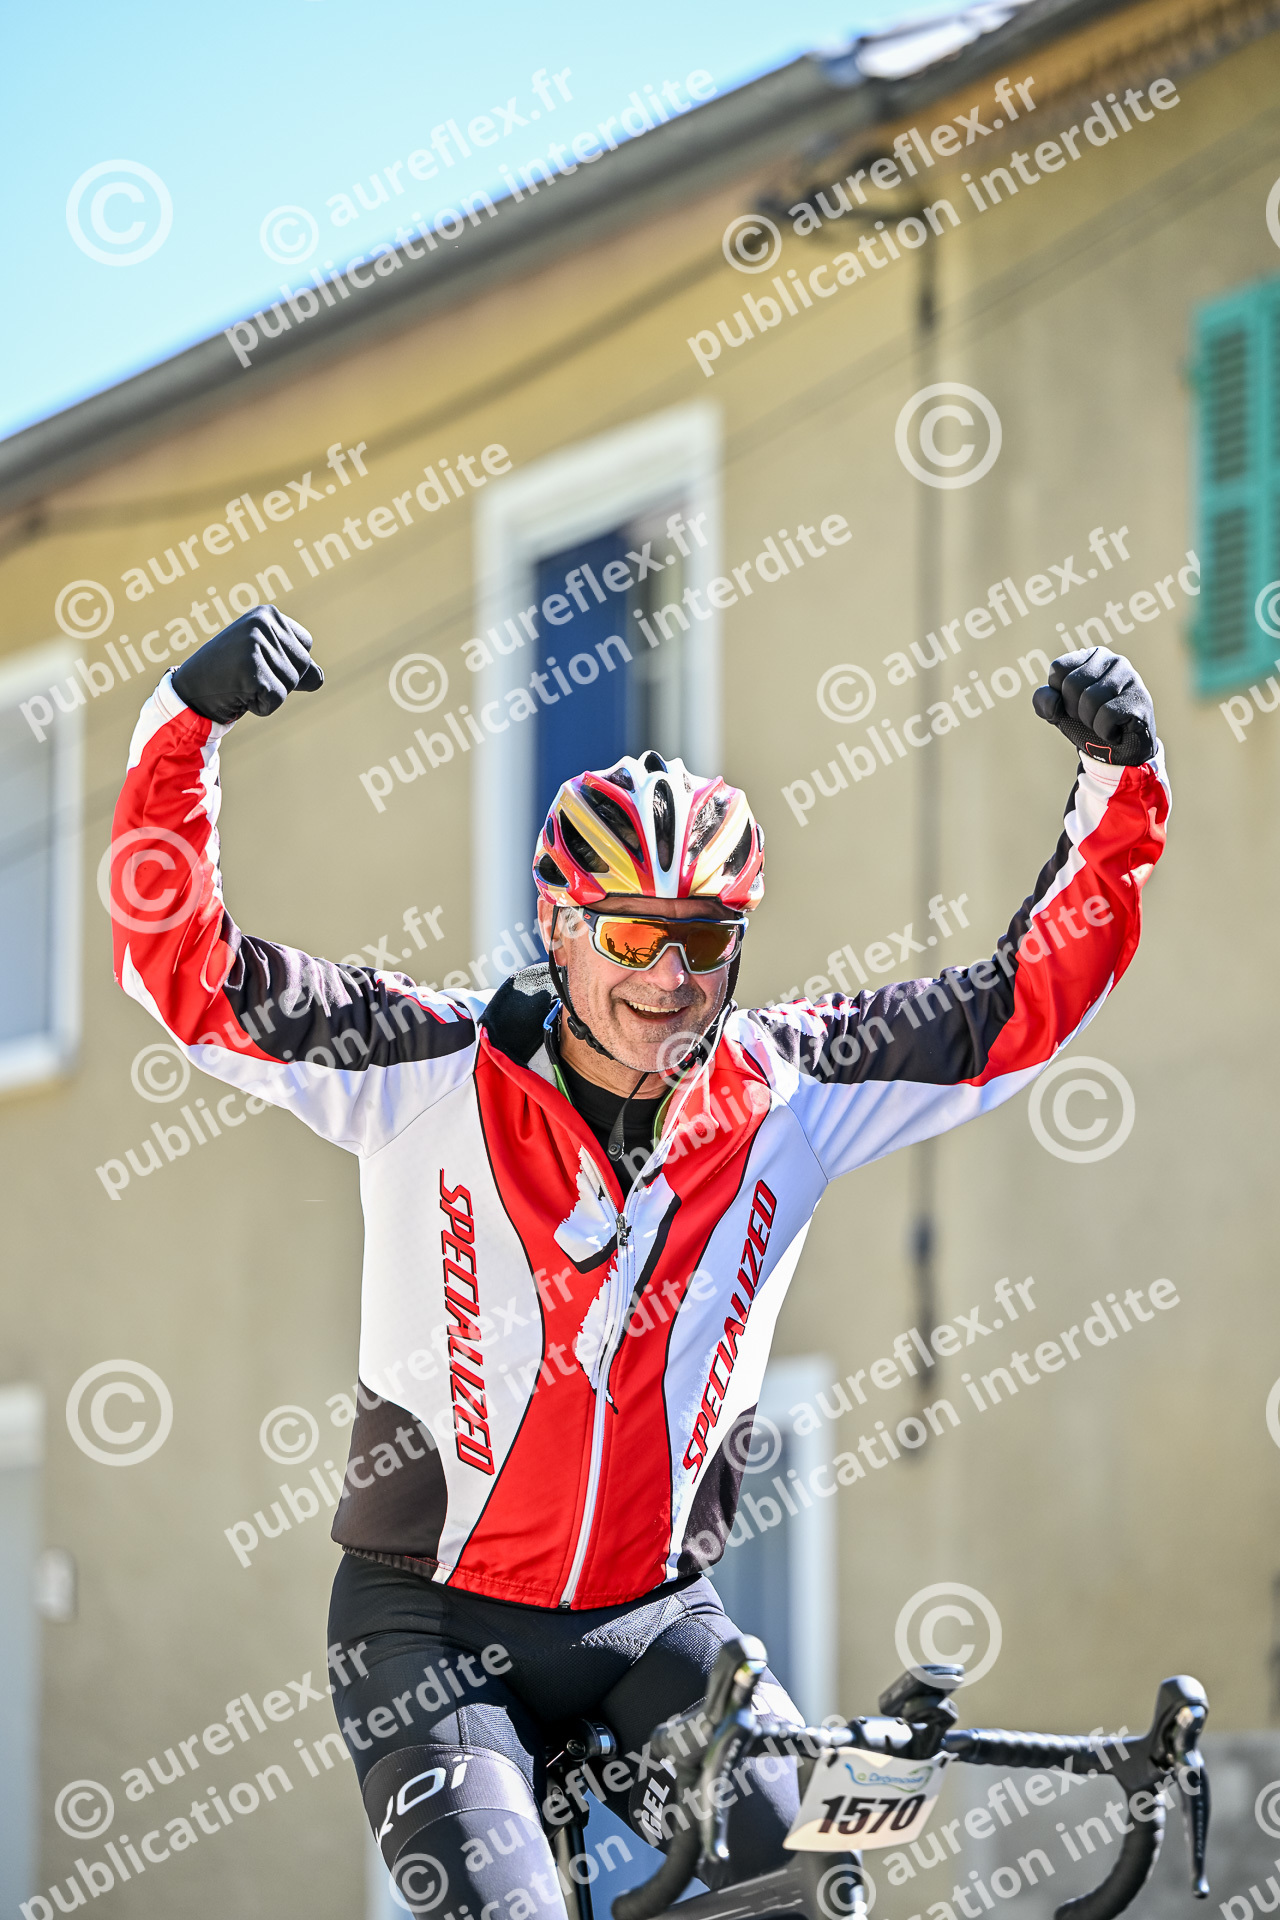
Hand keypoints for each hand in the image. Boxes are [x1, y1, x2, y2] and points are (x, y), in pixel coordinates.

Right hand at [170, 606, 322, 724]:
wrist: (190, 691)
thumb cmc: (230, 675)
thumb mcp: (266, 660)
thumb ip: (296, 665)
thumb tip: (318, 679)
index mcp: (268, 614)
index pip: (305, 646)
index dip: (286, 664)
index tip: (256, 662)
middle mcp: (262, 624)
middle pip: (302, 666)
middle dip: (280, 681)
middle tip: (248, 675)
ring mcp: (255, 646)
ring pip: (290, 685)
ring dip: (268, 694)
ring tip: (241, 683)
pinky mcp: (250, 671)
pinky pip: (275, 700)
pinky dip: (261, 706)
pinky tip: (238, 694)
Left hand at [1032, 647, 1155, 765]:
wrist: (1120, 752)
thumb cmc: (1090, 724)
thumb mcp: (1059, 712)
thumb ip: (1043, 701)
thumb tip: (1054, 701)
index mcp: (1091, 657)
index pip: (1058, 668)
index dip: (1060, 695)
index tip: (1074, 705)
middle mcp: (1113, 660)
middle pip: (1072, 684)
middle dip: (1074, 710)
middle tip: (1090, 717)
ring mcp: (1130, 677)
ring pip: (1090, 700)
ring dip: (1090, 722)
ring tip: (1103, 723)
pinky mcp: (1140, 699)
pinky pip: (1107, 715)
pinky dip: (1105, 731)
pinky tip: (1116, 731)